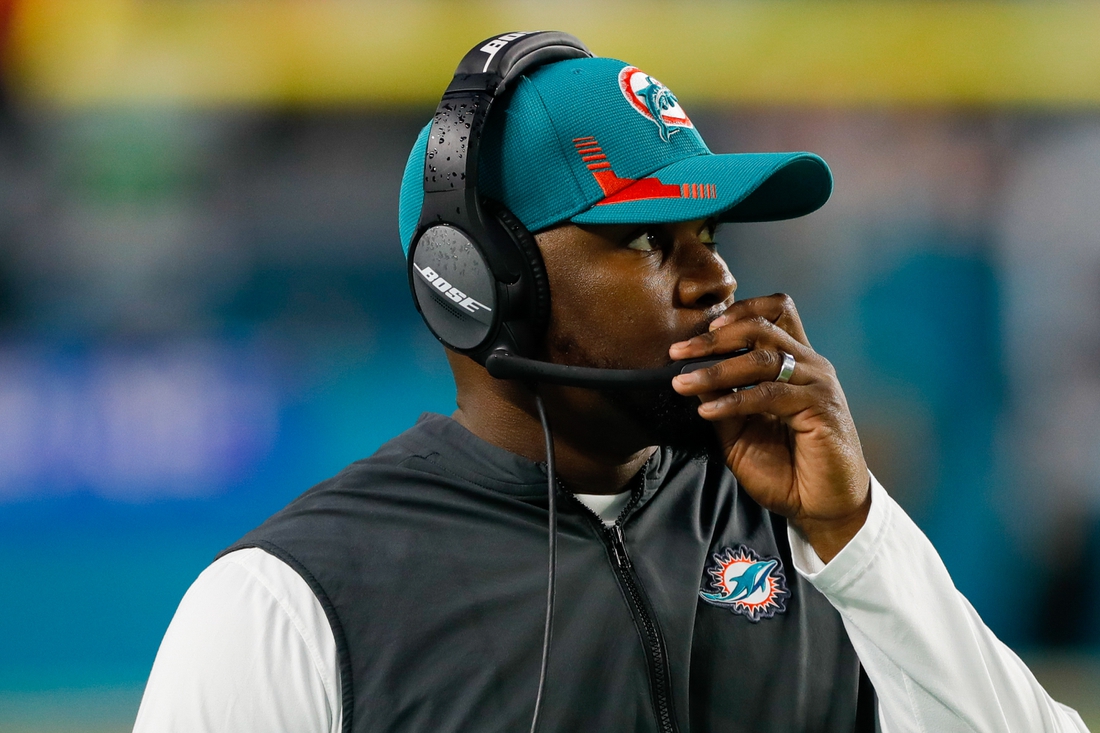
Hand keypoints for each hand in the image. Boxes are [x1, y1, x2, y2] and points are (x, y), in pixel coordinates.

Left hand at [669, 294, 869, 562]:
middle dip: (714, 336)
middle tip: (677, 351)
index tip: (698, 329)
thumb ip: (720, 401)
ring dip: (716, 369)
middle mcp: (809, 365)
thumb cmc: (784, 469)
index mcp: (794, 362)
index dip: (738, 310)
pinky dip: (734, 400)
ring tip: (683, 382)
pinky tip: (708, 412)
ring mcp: (817, 383)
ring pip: (763, 358)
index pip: (774, 312)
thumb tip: (689, 374)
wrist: (822, 507)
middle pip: (762, 326)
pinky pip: (769, 394)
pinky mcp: (820, 408)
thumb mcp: (740, 432)